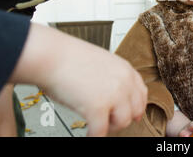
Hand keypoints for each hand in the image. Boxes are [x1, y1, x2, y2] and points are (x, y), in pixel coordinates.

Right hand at [10, 23, 147, 136]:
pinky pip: (101, 131)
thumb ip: (111, 77)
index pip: (141, 93)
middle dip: (122, 118)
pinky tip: (88, 134)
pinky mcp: (98, 108)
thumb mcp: (101, 62)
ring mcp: (113, 94)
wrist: (51, 56)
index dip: (136, 107)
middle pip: (135, 110)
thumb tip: (111, 95)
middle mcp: (124, 81)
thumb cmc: (68, 58)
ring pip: (122, 122)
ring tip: (96, 125)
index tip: (132, 114)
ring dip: (109, 127)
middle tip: (108, 121)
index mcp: (125, 69)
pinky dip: (94, 136)